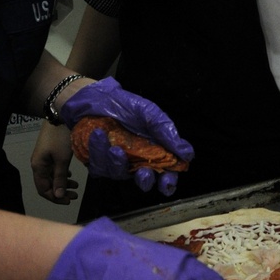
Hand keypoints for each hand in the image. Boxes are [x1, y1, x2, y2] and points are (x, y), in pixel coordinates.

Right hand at [31, 122, 78, 204]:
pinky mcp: (50, 153)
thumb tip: (59, 196)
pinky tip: (70, 174)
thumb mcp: (62, 160)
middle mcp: (38, 164)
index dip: (55, 198)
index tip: (69, 200)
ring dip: (63, 183)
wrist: (59, 115)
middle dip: (61, 191)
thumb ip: (60, 178)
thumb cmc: (60, 138)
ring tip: (76, 186)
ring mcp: (44, 158)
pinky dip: (62, 174)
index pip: (43, 190)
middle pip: (47, 184)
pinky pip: (54, 169)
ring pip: (52, 177)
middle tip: (75, 195)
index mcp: (38, 167)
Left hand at [59, 76, 193, 195]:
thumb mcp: (148, 112)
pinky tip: (98, 136)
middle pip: (144, 181)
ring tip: (114, 146)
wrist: (91, 96)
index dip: (168, 182)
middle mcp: (135, 159)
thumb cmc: (122, 103)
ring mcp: (115, 162)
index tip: (166, 182)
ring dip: (117, 162)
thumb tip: (188, 153)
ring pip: (120, 175)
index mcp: (153, 149)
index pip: (165, 172)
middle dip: (144, 181)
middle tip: (143, 172)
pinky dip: (99, 152)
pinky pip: (99, 167)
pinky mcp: (97, 162)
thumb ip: (166, 132)